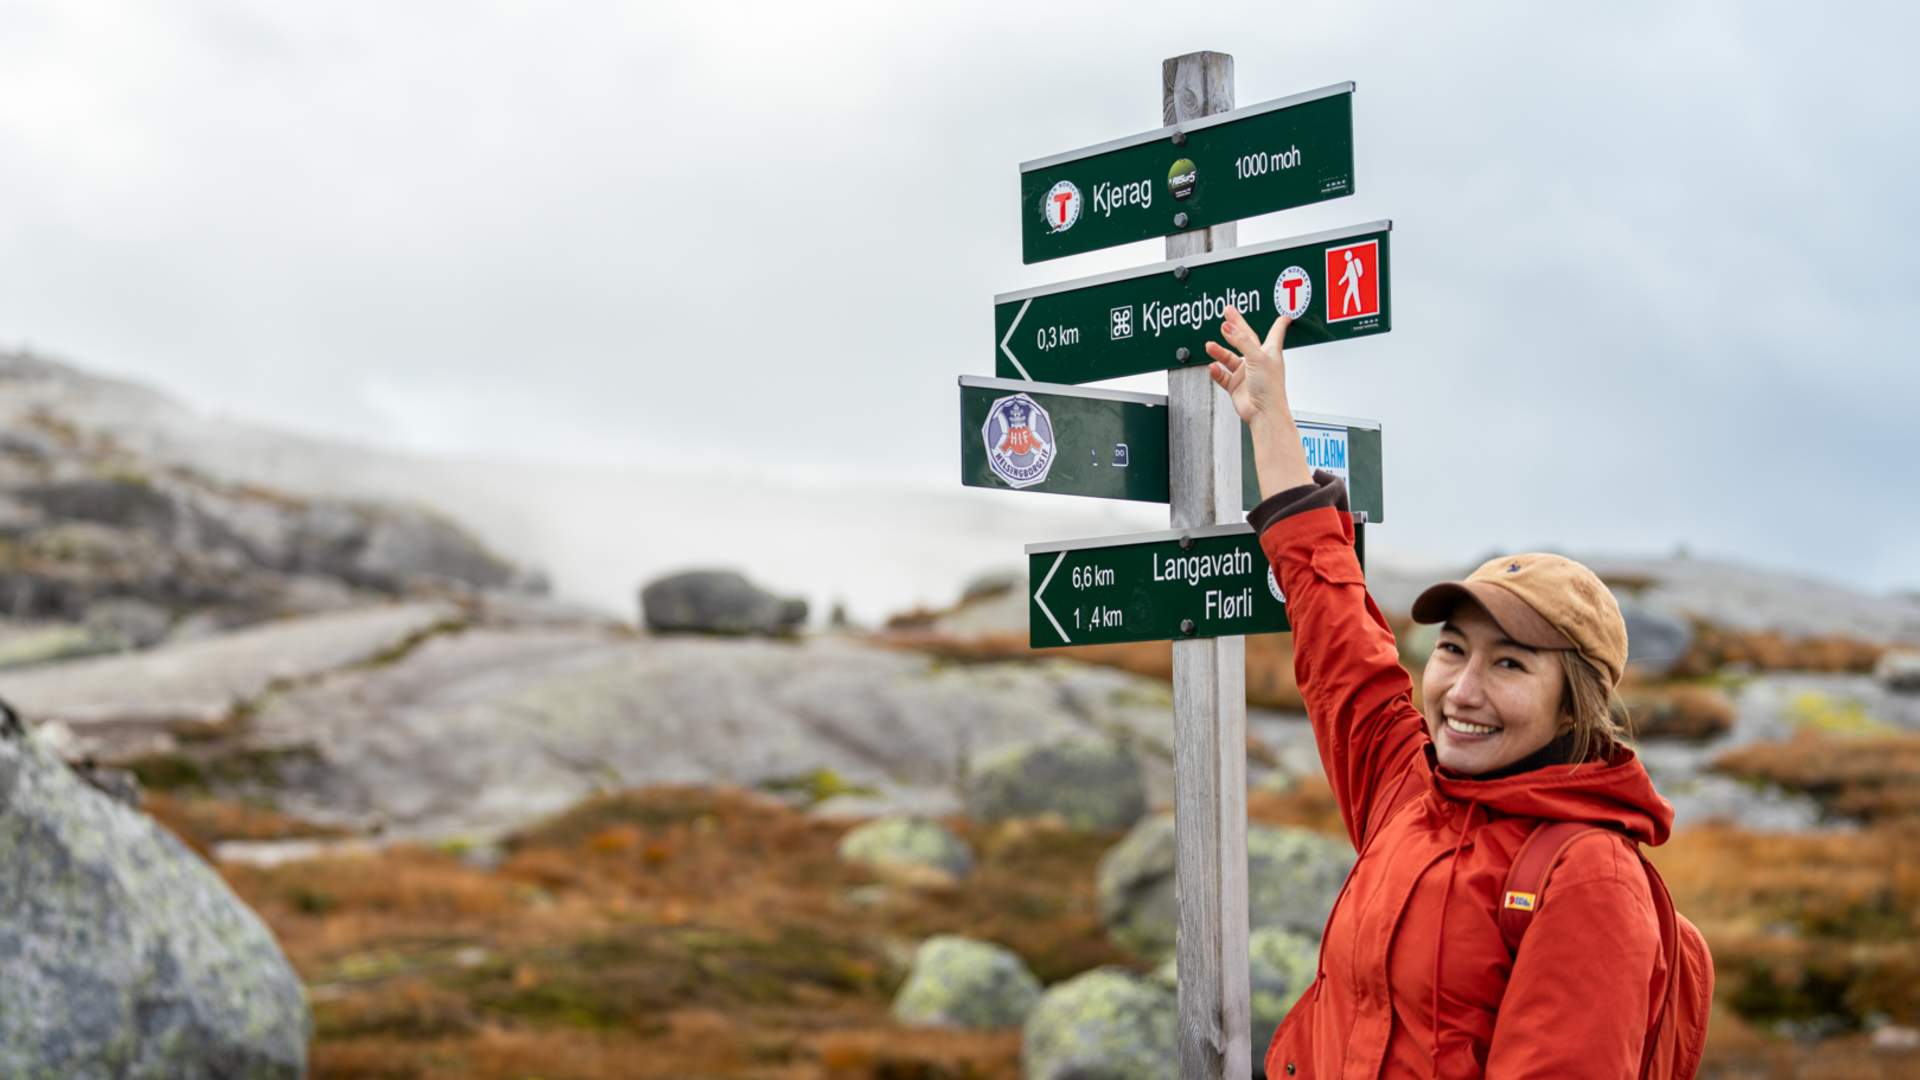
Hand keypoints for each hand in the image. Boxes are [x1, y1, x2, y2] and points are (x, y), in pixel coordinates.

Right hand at [1205, 307, 1289, 428]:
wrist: (1264, 413)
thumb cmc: (1271, 388)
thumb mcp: (1257, 358)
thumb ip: (1241, 341)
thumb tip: (1229, 327)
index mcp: (1269, 352)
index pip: (1275, 332)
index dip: (1279, 323)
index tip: (1284, 315)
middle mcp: (1257, 360)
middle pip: (1244, 338)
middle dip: (1236, 325)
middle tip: (1228, 312)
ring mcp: (1246, 373)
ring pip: (1229, 357)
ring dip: (1219, 351)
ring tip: (1210, 345)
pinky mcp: (1236, 385)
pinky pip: (1222, 375)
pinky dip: (1216, 371)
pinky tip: (1213, 367)